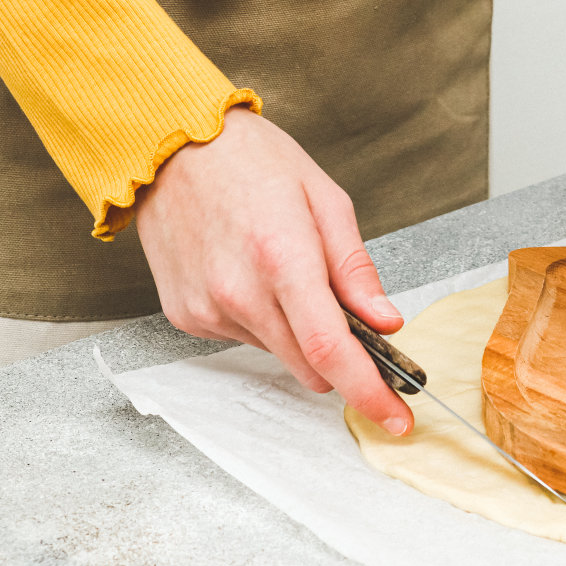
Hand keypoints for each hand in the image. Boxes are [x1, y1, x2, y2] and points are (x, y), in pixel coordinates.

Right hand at [136, 107, 413, 434]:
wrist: (167, 145)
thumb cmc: (251, 162)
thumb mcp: (325, 200)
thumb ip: (356, 270)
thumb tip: (387, 322)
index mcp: (283, 259)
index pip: (332, 350)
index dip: (370, 392)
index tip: (397, 420)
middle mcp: (239, 293)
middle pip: (311, 366)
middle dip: (343, 360)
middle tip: (356, 325)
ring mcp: (208, 309)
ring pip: (280, 355)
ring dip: (299, 334)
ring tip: (286, 272)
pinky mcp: (186, 316)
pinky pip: (245, 339)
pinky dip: (264, 321)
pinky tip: (253, 276)